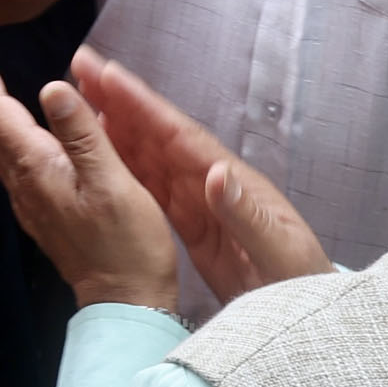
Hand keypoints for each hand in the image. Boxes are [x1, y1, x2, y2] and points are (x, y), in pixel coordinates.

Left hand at [0, 34, 182, 311]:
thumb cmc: (127, 243)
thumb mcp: (113, 183)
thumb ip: (82, 133)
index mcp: (35, 165)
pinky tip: (2, 114)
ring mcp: (26, 192)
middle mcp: (21, 177)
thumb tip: (53, 86)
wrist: (124, 300)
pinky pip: (5, 148)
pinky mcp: (38, 201)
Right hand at [72, 49, 332, 306]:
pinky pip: (151, 187)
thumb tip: (216, 173)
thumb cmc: (299, 283)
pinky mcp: (193, 225)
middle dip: (121, 102)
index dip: (144, 106)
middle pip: (159, 135)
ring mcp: (201, 202)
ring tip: (81, 101)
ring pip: (151, 156)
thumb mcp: (279, 252)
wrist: (305, 317)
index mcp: (232, 180)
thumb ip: (247, 215)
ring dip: (118, 127)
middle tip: (83, 69)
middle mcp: (212, 181)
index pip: (180, 136)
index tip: (110, 77)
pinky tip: (104, 155)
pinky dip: (126, 166)